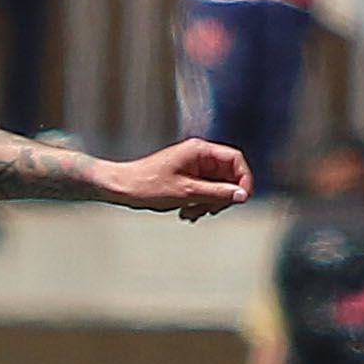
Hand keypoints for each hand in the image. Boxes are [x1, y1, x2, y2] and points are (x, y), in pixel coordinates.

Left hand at [111, 137, 251, 220]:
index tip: (241, 199)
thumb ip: (217, 193)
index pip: (236, 160)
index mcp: (200, 151)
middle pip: (228, 175)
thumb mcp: (186, 192)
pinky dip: (199, 203)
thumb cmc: (146, 185)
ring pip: (215, 186)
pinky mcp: (185, 178)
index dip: (243, 179)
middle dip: (221, 196)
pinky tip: (186, 213)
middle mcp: (198, 156)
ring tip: (190, 213)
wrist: (119, 188)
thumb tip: (242, 195)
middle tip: (208, 210)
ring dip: (208, 203)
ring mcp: (192, 167)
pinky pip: (203, 190)